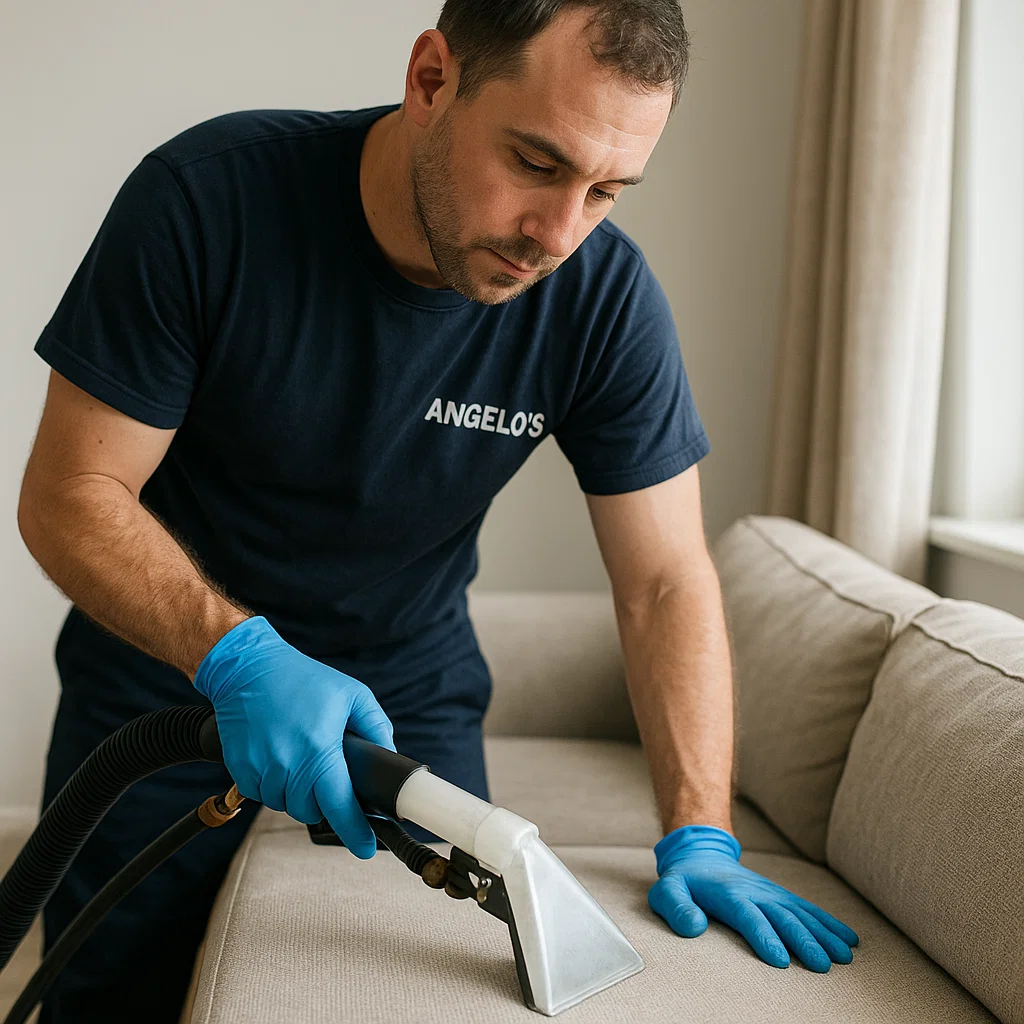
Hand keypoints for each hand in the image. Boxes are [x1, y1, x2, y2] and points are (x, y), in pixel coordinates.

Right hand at [193, 615, 395, 858]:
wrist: (249, 669)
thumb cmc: (303, 679)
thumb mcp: (352, 695)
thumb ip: (376, 727)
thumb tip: (388, 757)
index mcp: (319, 750)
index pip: (340, 805)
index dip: (355, 831)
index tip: (365, 848)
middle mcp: (288, 765)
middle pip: (312, 811)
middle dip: (324, 800)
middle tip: (327, 774)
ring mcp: (260, 769)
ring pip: (286, 806)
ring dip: (297, 794)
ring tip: (301, 760)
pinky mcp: (240, 769)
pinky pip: (262, 795)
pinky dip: (274, 786)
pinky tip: (280, 758)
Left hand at [648, 825, 858, 970]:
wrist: (701, 853)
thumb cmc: (683, 881)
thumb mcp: (667, 891)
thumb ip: (676, 907)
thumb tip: (695, 926)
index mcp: (729, 894)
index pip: (749, 916)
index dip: (765, 937)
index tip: (782, 959)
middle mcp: (755, 892)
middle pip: (782, 917)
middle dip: (804, 941)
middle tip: (823, 966)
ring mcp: (771, 893)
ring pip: (801, 914)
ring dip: (824, 934)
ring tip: (844, 957)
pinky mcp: (781, 896)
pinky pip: (808, 909)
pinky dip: (830, 923)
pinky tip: (850, 939)